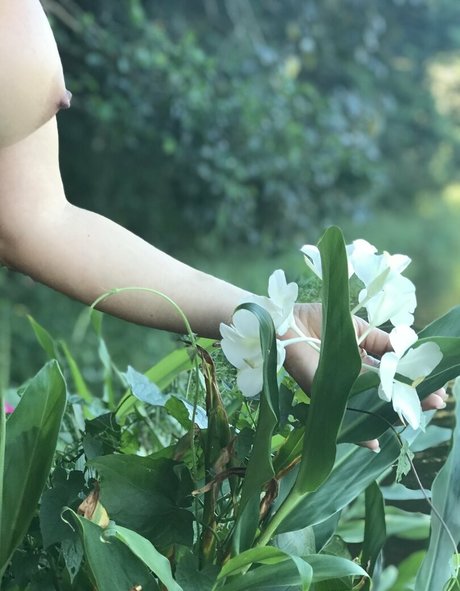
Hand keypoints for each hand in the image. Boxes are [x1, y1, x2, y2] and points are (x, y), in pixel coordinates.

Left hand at [281, 303, 446, 451]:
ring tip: (417, 416)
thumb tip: (409, 352)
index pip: (392, 373)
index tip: (437, 385)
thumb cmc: (320, 320)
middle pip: (386, 391)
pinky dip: (358, 431)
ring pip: (371, 403)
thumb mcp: (359, 329)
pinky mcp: (324, 393)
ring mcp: (339, 387)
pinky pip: (344, 413)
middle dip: (412, 398)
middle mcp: (351, 377)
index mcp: (361, 360)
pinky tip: (374, 443)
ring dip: (394, 412)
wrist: (287, 319)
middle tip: (437, 403)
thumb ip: (383, 343)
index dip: (414, 378)